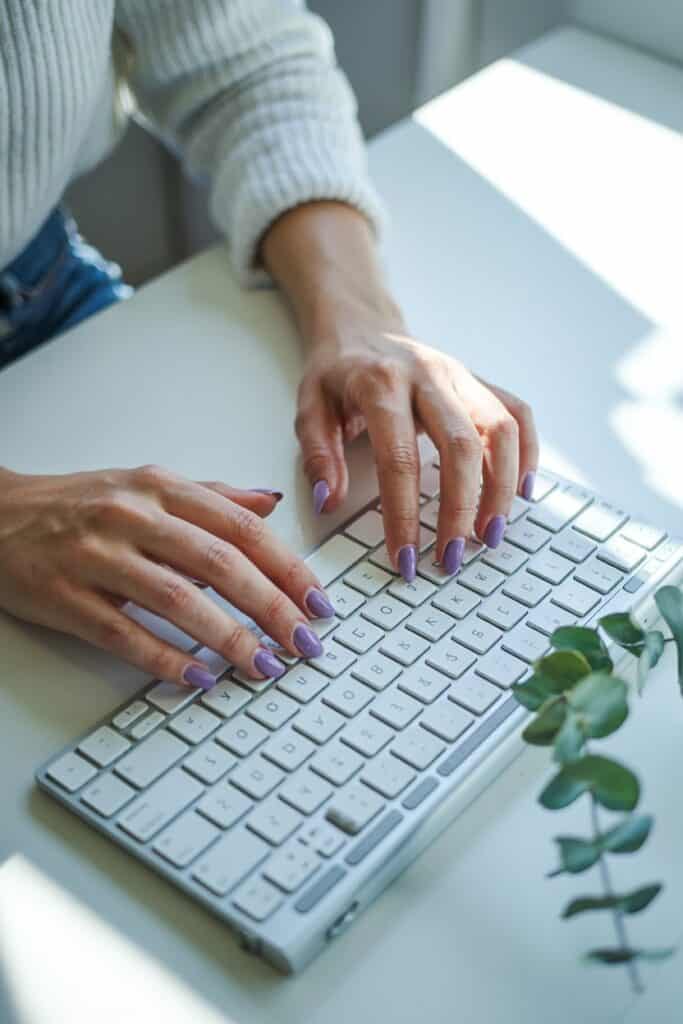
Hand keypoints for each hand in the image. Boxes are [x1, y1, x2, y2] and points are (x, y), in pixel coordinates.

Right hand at [0, 466, 334, 686]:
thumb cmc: (79, 503)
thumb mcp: (147, 485)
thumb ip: (211, 496)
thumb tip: (268, 504)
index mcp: (161, 488)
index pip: (240, 529)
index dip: (287, 567)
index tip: (319, 602)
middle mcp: (133, 517)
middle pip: (218, 564)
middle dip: (271, 607)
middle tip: (305, 643)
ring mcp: (97, 557)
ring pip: (176, 599)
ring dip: (227, 637)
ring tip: (264, 666)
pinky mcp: (65, 597)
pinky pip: (123, 633)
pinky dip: (164, 658)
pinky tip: (199, 678)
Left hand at [297, 323, 537, 577]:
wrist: (363, 324)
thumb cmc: (337, 373)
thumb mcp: (309, 407)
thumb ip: (317, 455)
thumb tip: (329, 502)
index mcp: (380, 383)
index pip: (398, 458)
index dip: (403, 513)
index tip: (405, 557)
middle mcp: (428, 376)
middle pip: (460, 446)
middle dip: (460, 509)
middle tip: (452, 557)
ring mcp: (460, 376)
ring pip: (500, 429)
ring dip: (502, 487)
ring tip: (491, 534)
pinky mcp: (480, 381)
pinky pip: (517, 413)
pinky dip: (528, 453)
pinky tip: (522, 491)